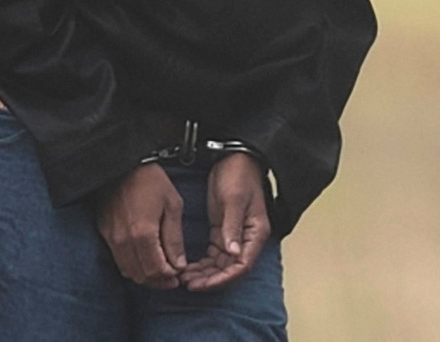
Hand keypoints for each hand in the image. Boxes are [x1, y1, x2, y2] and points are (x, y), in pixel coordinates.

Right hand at [97, 163, 186, 287]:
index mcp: (142, 233)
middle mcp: (123, 239)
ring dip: (144, 275)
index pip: (155, 270)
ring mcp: (110, 237)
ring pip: (127, 270)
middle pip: (140, 275)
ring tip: (158, 271)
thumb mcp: (172, 205)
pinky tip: (143, 259)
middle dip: (157, 281)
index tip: (178, 276)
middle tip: (170, 279)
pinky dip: (132, 265)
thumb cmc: (150, 180)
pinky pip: (117, 258)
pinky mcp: (103, 232)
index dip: (169, 278)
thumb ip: (174, 238)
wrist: (122, 163)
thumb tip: (178, 264)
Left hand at [180, 152, 270, 290]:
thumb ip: (233, 225)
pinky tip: (189, 266)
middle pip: (230, 269)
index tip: (203, 283)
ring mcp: (234, 235)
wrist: (233, 155)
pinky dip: (202, 262)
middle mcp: (246, 238)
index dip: (223, 278)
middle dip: (210, 279)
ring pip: (220, 263)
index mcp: (255, 233)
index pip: (241, 265)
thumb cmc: (238, 174)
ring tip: (184, 278)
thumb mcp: (234, 198)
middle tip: (188, 283)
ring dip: (204, 273)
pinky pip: (213, 254)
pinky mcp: (222, 229)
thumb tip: (233, 253)